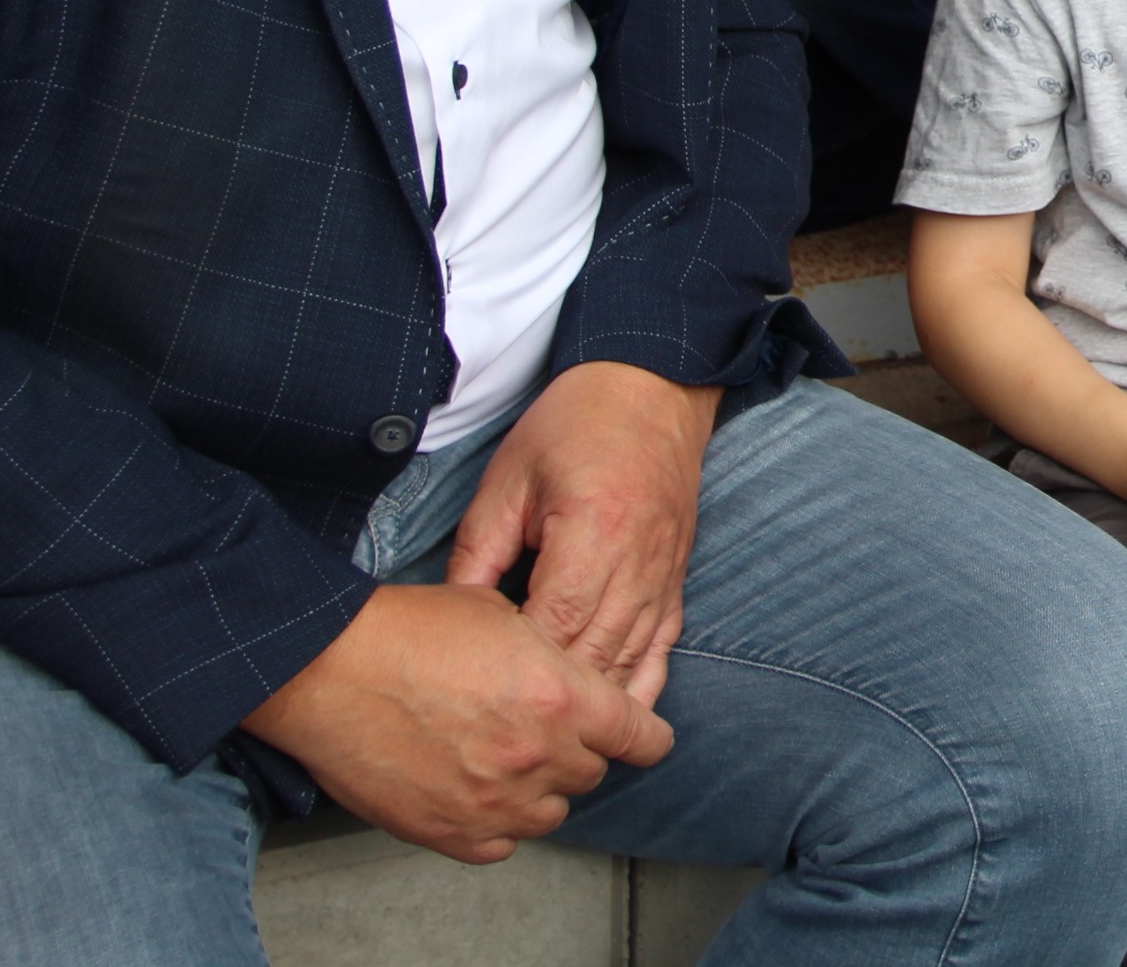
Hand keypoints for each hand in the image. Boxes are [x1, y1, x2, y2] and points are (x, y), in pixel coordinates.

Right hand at [242, 583, 674, 862]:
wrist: (327, 670)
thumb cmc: (407, 630)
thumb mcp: (500, 613)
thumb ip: (548, 653)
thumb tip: (562, 667)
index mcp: (561, 698)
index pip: (640, 737)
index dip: (643, 737)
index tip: (640, 738)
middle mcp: (537, 756)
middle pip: (591, 772)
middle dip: (576, 750)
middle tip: (540, 727)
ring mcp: (494, 802)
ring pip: (550, 813)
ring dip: (539, 788)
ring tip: (502, 757)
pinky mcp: (451, 832)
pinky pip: (501, 843)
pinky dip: (497, 821)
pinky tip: (475, 790)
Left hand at [445, 362, 721, 705]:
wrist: (650, 389)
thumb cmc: (574, 424)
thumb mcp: (508, 479)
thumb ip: (478, 553)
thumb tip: (450, 620)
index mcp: (594, 530)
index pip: (556, 622)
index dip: (519, 663)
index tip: (480, 685)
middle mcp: (638, 562)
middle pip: (594, 655)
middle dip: (551, 698)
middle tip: (504, 726)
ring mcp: (663, 577)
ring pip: (630, 663)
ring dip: (592, 704)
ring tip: (549, 737)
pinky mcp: (676, 582)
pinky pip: (662, 651)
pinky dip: (639, 689)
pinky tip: (615, 720)